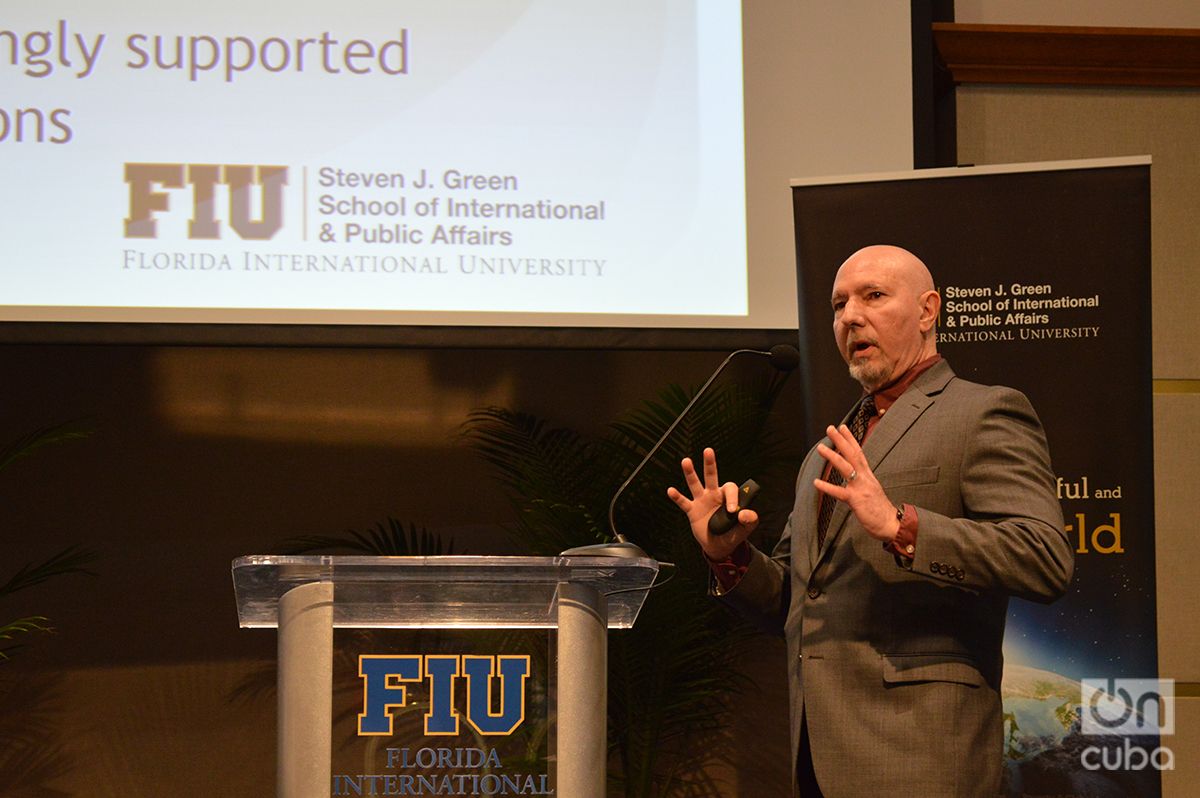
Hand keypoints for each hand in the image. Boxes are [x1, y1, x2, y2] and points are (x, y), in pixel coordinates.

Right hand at [666, 447, 757, 560]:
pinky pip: (683, 502)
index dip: (732, 498)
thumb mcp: (745, 529)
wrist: (719, 547)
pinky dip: (677, 497)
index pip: (730, 489)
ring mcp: (702, 501)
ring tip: (686, 461)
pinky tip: (671, 490)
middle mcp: (714, 495)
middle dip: (710, 463)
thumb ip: (749, 520)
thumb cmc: (733, 534)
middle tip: (708, 451)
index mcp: (728, 497)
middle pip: (711, 476)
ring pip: (695, 484)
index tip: (732, 511)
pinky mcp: (692, 511)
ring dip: (690, 473)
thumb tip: (744, 513)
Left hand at [813, 424, 899, 541]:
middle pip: (852, 455)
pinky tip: (816, 482)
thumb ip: (861, 481)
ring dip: (833, 456)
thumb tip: (853, 475)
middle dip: (841, 440)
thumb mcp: (871, 490)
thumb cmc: (879, 509)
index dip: (850, 439)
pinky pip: (839, 493)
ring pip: (846, 468)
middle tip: (830, 428)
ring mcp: (861, 488)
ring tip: (820, 448)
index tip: (842, 427)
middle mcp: (865, 478)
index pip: (859, 452)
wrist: (891, 524)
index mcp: (868, 475)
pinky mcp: (857, 501)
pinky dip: (827, 487)